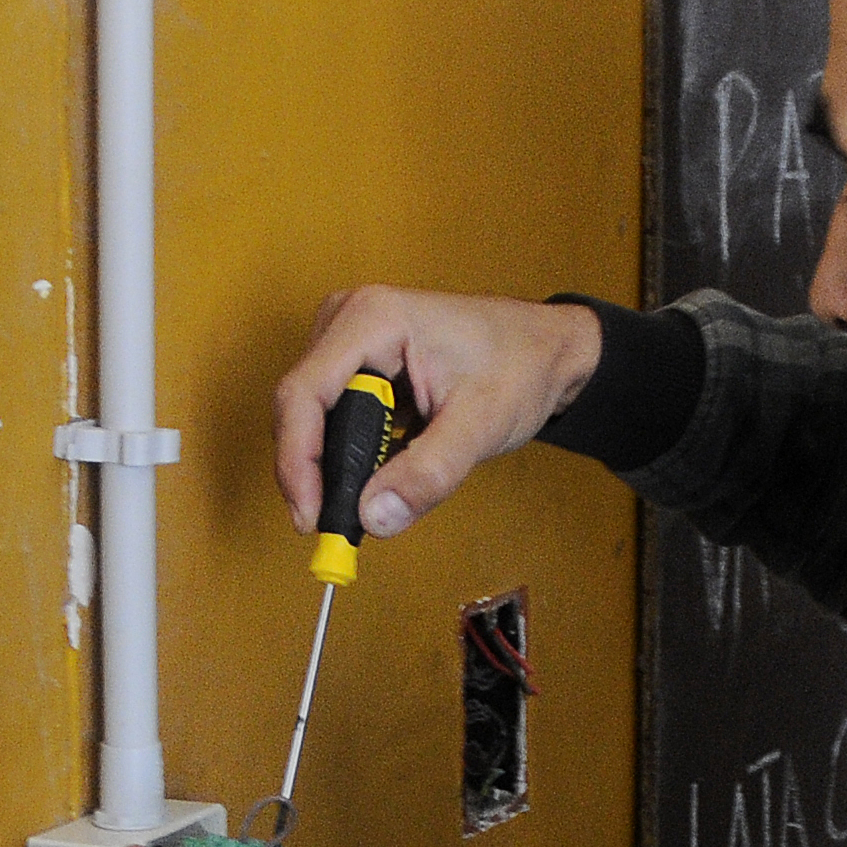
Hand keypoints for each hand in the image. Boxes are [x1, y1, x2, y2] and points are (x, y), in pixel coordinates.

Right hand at [273, 290, 602, 545]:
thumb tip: (374, 518)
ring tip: (364, 502)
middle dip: (314, 472)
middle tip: (339, 527)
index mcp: (373, 319)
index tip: (311, 517)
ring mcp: (348, 339)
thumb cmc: (521, 366)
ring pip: (311, 418)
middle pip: (300, 408)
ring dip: (332, 466)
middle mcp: (348, 321)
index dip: (297, 463)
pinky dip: (348, 455)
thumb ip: (428, 474)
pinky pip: (332, 417)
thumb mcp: (481, 424)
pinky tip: (376, 477)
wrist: (549, 350)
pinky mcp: (357, 362)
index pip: (303, 395)